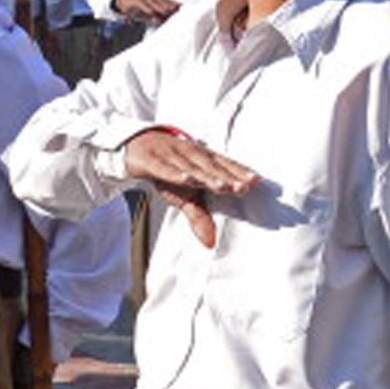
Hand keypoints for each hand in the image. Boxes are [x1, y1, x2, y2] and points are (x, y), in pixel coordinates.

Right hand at [113, 0, 180, 24]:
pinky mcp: (136, 0)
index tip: (181, 8)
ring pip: (153, 1)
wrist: (124, 2)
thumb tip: (161, 22)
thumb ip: (155, 18)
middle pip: (162, 1)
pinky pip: (142, 3)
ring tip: (167, 11)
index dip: (174, 4)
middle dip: (169, 4)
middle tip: (176, 10)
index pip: (167, 1)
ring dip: (160, 6)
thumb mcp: (148, 14)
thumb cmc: (138, 8)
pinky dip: (147, 7)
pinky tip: (151, 12)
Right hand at [123, 129, 258, 247]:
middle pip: (211, 167)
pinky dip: (176, 174)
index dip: (238, 171)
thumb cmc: (166, 168)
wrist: (134, 145)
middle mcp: (189, 154)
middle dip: (228, 177)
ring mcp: (170, 156)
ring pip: (191, 168)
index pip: (223, 165)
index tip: (255, 180)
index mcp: (201, 159)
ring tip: (222, 186)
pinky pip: (165, 169)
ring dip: (207, 176)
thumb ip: (199, 216)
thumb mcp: (182, 194)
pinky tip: (186, 179)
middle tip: (243, 187)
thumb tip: (210, 243)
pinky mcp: (151, 160)